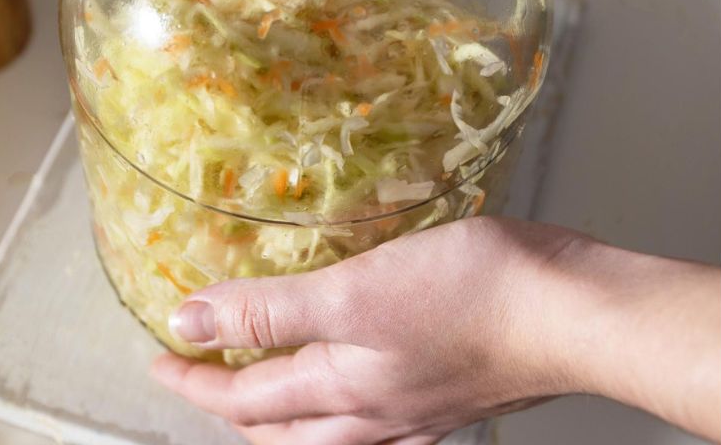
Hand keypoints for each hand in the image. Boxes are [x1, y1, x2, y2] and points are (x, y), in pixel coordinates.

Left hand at [151, 217, 586, 444]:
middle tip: (198, 375)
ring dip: (280, 412)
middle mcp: (370, 412)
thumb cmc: (464, 297)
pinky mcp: (443, 388)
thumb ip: (269, 309)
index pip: (245, 396)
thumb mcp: (351, 293)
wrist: (561, 310)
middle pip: (279, 423)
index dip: (195, 376)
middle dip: (230, 403)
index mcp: (341, 390)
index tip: (159, 356)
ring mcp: (410, 407)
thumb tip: (190, 322)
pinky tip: (348, 395)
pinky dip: (335, 406)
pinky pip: (369, 416)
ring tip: (258, 395)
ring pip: (322, 427)